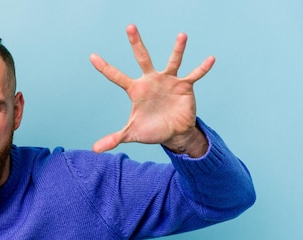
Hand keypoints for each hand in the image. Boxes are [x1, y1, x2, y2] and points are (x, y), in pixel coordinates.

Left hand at [90, 24, 214, 156]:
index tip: (92, 57)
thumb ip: (114, 138)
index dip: (104, 68)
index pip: (117, 77)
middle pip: (142, 58)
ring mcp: (168, 81)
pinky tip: (210, 59)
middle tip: (129, 26)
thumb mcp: (131, 134)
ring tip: (182, 35)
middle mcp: (151, 80)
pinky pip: (194, 75)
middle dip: (136, 43)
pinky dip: (202, 68)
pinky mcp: (184, 86)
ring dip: (177, 49)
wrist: (173, 133)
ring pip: (172, 61)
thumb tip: (95, 150)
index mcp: (136, 90)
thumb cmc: (151, 129)